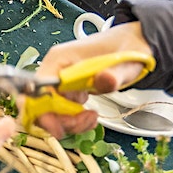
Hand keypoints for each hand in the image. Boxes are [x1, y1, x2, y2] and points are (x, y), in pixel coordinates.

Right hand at [29, 22, 155, 137]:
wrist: (133, 45)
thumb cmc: (127, 48)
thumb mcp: (126, 63)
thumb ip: (115, 74)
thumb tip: (103, 81)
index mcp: (60, 59)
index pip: (38, 87)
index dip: (42, 109)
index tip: (60, 126)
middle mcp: (55, 70)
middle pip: (41, 103)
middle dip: (60, 120)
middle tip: (84, 121)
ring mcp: (61, 80)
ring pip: (50, 110)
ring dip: (69, 122)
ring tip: (91, 118)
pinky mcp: (68, 89)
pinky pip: (61, 110)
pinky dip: (74, 119)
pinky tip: (89, 116)